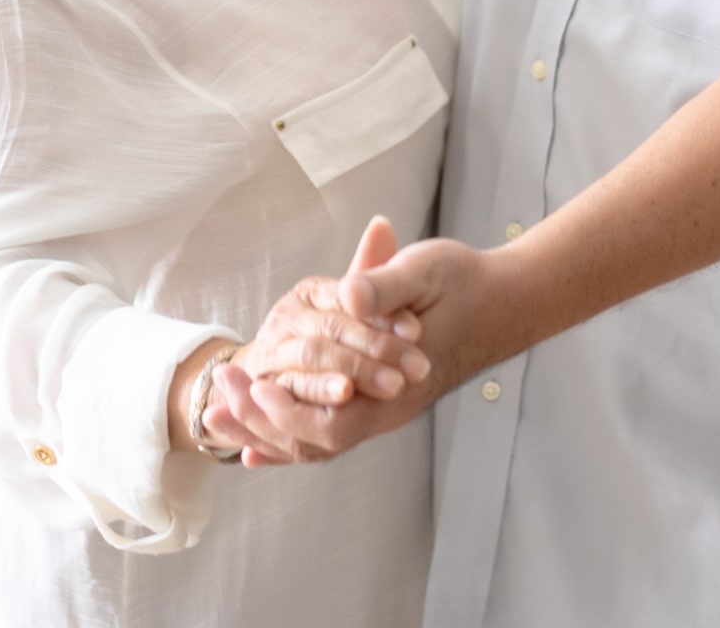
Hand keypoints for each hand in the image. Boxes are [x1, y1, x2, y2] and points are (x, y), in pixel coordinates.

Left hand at [206, 234, 505, 466]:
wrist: (503, 301)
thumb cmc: (463, 281)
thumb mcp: (425, 269)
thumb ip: (384, 283)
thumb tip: (346, 294)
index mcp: (399, 385)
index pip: (336, 424)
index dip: (288, 415)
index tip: (251, 389)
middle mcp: (389, 409)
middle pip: (318, 443)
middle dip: (261, 425)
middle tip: (217, 398)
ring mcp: (385, 409)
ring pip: (318, 443)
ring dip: (266, 433)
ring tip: (218, 418)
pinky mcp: (381, 401)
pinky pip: (329, 434)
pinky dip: (288, 440)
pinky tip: (255, 449)